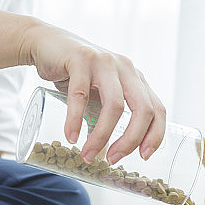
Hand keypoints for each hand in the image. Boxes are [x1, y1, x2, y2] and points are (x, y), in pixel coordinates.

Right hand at [21, 22, 165, 163]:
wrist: (47, 44)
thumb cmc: (76, 74)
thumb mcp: (97, 97)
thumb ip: (104, 120)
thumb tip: (104, 156)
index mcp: (136, 79)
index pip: (158, 109)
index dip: (155, 135)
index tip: (144, 157)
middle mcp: (126, 69)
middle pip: (142, 110)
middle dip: (131, 140)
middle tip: (113, 160)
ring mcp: (105, 62)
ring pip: (114, 105)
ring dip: (102, 136)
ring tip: (87, 155)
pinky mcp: (80, 59)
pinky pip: (80, 95)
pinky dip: (75, 120)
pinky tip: (70, 137)